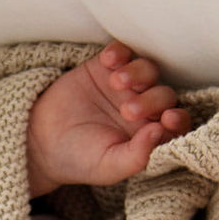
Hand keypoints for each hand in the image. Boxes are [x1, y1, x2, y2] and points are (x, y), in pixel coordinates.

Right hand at [26, 42, 189, 196]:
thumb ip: (137, 156)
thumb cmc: (78, 159)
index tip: (167, 119)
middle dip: (151, 100)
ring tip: (116, 82)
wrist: (40, 142)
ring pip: (147, 70)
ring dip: (138, 72)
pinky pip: (122, 52)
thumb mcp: (109, 167)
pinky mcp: (105, 67)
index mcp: (148, 135)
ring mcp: (124, 87)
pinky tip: (108, 62)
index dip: (178, 119)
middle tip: (128, 109)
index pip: (176, 123)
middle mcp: (142, 109)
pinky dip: (119, 52)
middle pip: (163, 95)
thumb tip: (161, 132)